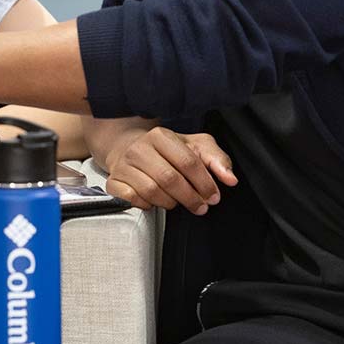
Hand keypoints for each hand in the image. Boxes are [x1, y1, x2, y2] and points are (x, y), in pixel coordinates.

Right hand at [103, 126, 236, 214]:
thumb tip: (230, 179)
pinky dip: (147, 204)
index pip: (188, 162)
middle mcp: (140, 148)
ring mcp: (124, 165)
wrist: (127, 147)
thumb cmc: (166, 150)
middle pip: (169, 179)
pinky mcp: (114, 180)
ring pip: (151, 191)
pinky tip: (154, 201)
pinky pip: (132, 199)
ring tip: (177, 202)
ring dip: (169, 202)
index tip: (213, 197)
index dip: (204, 183)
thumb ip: (216, 160)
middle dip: (189, 197)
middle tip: (200, 207)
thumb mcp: (194, 146)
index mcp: (161, 136)